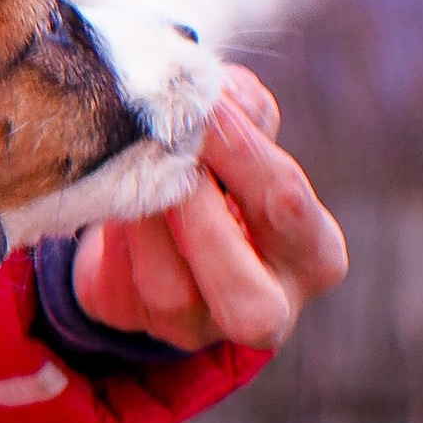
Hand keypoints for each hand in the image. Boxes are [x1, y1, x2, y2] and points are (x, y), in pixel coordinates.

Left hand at [71, 64, 347, 352]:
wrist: (160, 220)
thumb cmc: (222, 171)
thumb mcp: (245, 134)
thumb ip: (244, 110)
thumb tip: (217, 95)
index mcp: (314, 254)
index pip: (284, 203)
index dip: (240, 150)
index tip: (203, 104)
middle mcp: (269, 307)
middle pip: (247, 296)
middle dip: (201, 222)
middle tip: (169, 159)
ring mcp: (196, 327)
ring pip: (169, 293)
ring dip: (145, 226)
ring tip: (131, 169)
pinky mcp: (131, 321)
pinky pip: (116, 291)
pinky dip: (107, 242)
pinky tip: (107, 199)